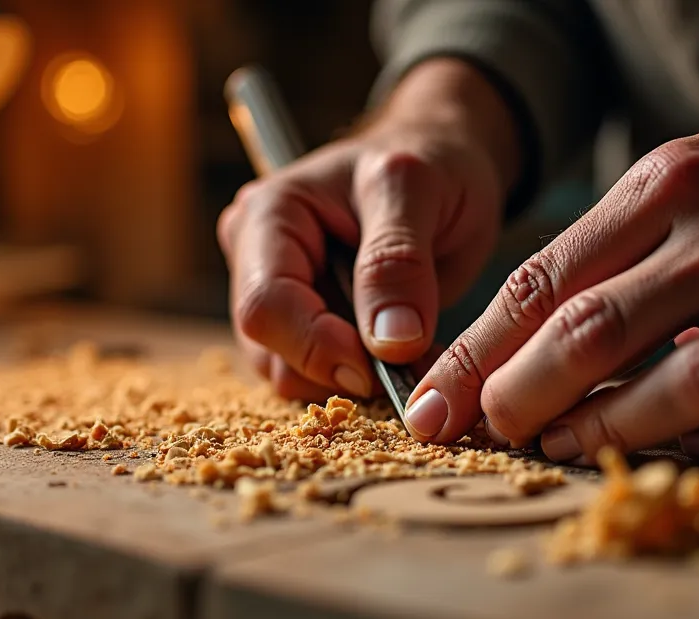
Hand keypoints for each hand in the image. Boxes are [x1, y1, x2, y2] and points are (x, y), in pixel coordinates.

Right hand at [218, 59, 519, 399]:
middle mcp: (257, 262)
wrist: (441, 164)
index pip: (265, 305)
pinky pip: (323, 378)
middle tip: (412, 360)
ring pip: (295, 374)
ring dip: (357, 380)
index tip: (379, 366)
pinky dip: (367, 380)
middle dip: (341, 368)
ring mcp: (281, 300)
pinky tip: (406, 354)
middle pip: (272, 350)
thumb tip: (389, 342)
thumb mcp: (416, 189)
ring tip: (416, 349)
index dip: (316, 346)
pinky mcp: (307, 329)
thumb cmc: (425, 159)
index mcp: (267, 217)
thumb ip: (398, 260)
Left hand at [404, 54, 698, 474]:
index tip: (433, 405)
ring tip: (574, 448)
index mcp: (676, 184)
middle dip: (525, 397)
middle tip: (490, 434)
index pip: (549, 281)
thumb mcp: (692, 172)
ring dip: (623, 429)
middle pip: (603, 333)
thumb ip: (613, 248)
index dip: (478, 354)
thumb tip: (520, 341)